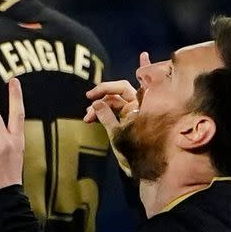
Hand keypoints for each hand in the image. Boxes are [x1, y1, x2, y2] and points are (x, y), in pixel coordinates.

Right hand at [81, 52, 149, 176]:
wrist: (143, 172)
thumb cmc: (135, 154)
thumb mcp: (117, 134)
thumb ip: (106, 116)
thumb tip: (96, 102)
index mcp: (142, 106)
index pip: (132, 84)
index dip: (139, 69)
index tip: (137, 59)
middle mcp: (139, 107)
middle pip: (120, 91)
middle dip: (103, 92)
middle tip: (88, 98)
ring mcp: (133, 114)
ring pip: (114, 102)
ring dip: (99, 106)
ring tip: (86, 117)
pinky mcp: (127, 121)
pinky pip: (113, 110)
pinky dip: (102, 111)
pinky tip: (90, 115)